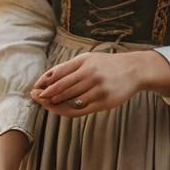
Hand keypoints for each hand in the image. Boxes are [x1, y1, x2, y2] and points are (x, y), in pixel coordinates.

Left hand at [31, 50, 169, 116]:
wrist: (133, 71)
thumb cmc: (106, 65)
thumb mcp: (88, 59)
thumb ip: (69, 67)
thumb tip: (47, 78)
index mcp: (85, 62)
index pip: (59, 73)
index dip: (45, 81)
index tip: (35, 87)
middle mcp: (91, 74)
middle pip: (62, 87)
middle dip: (46, 94)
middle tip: (35, 97)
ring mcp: (98, 89)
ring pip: (70, 100)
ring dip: (55, 103)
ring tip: (46, 104)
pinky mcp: (104, 102)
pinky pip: (81, 109)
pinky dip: (68, 110)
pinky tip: (60, 110)